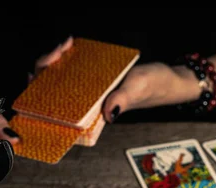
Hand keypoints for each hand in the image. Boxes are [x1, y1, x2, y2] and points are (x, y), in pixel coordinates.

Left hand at [29, 40, 200, 123]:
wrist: (169, 80)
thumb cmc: (155, 87)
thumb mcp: (138, 89)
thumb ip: (123, 100)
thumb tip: (109, 114)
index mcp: (94, 111)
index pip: (60, 105)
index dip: (46, 90)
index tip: (47, 69)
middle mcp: (89, 103)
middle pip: (54, 89)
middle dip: (47, 69)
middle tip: (58, 51)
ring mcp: (91, 91)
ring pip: (61, 78)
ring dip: (57, 61)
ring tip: (64, 46)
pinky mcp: (97, 80)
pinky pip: (75, 70)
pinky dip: (69, 57)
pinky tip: (70, 45)